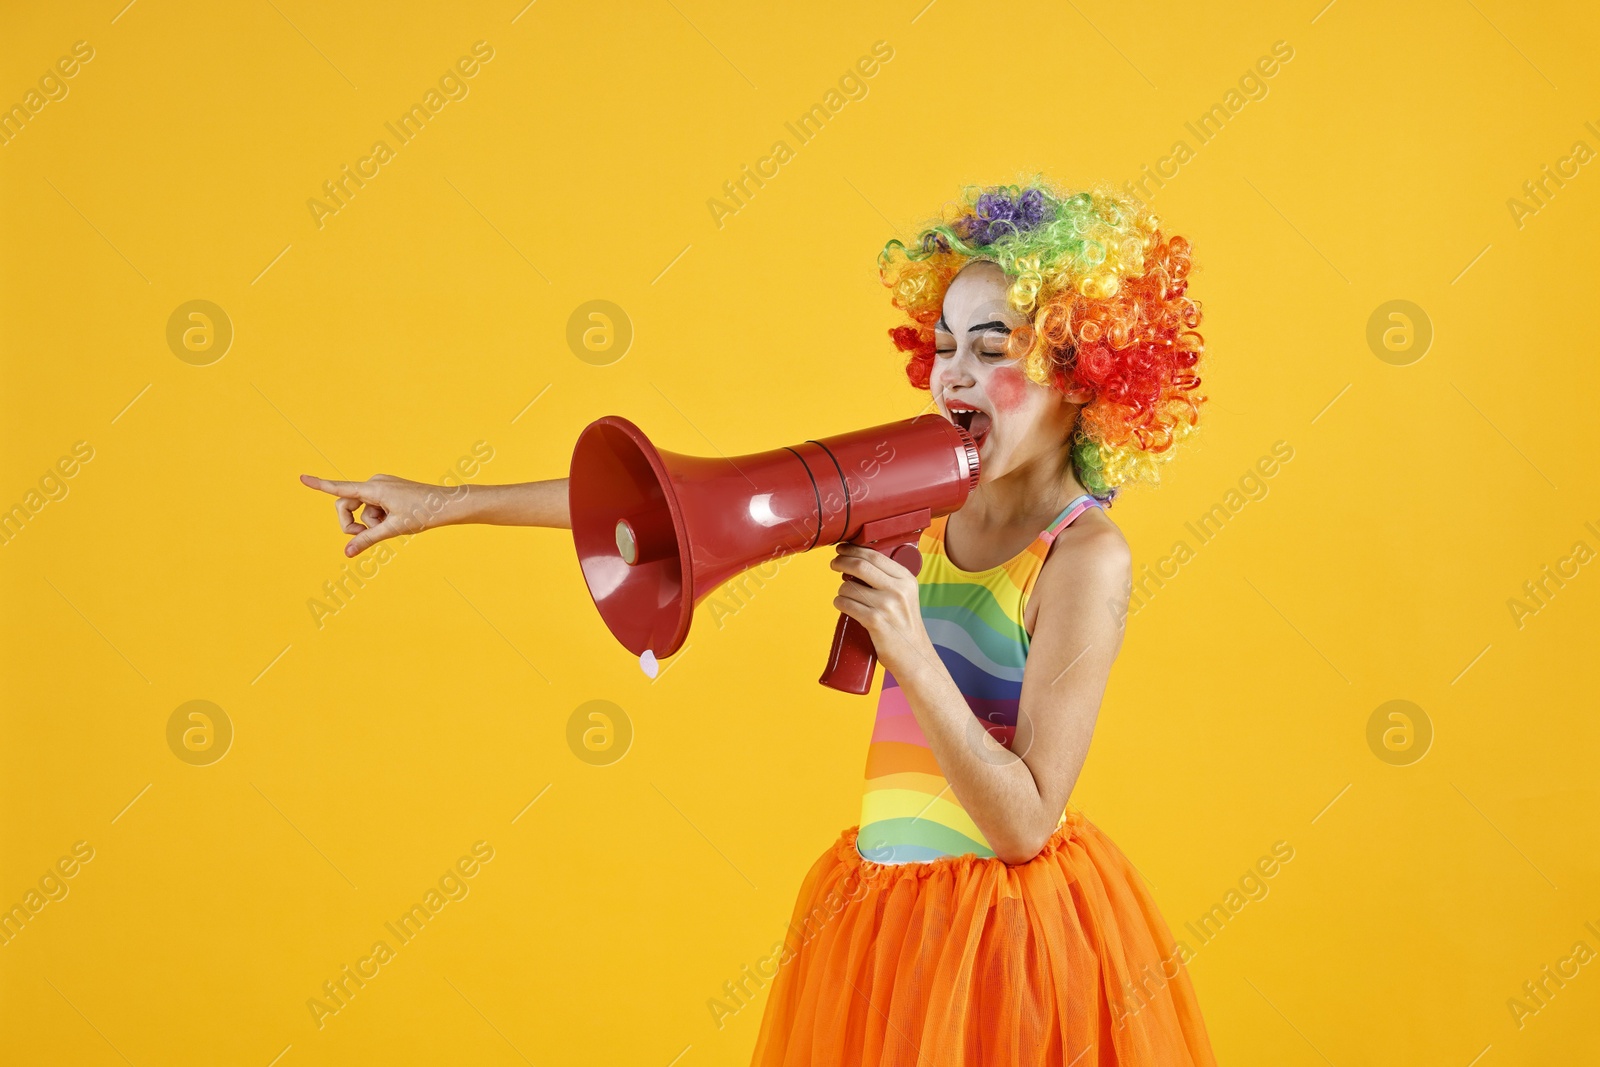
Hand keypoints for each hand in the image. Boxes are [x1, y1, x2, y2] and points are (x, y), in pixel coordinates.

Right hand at [299, 473, 462, 555]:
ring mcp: (381, 486)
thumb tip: (348, 552)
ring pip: (361, 510)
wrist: (448, 504)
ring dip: (370, 523)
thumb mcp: (393, 529)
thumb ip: (368, 539)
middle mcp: (374, 483)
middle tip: (367, 537)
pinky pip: (372, 507)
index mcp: (374, 488)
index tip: (302, 478)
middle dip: (352, 524)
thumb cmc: (424, 513)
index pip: (341, 488)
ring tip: (392, 526)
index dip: (320, 485)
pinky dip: (378, 518)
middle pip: (346, 505)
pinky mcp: (387, 491)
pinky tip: (397, 519)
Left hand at [829, 543, 935, 678]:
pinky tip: (843, 606)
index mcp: (906, 579)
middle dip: (841, 562)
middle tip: (834, 564)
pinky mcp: (875, 621)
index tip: (842, 549)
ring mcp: (887, 605)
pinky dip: (839, 603)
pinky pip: (845, 604)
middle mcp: (898, 590)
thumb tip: (858, 561)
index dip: (854, 550)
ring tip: (846, 597)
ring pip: (848, 587)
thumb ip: (889, 579)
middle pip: (860, 566)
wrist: (913, 655)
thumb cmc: (904, 626)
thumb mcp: (905, 596)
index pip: (874, 555)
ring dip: (841, 591)